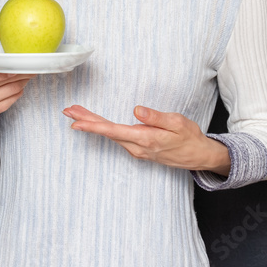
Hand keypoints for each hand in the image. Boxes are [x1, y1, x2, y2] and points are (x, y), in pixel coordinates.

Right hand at [0, 31, 33, 136]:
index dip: (0, 72)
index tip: (13, 67)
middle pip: (3, 80)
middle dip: (19, 72)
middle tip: (30, 66)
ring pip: (12, 89)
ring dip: (23, 80)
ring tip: (28, 73)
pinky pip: (13, 98)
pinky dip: (20, 90)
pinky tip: (21, 83)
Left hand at [62, 104, 230, 174]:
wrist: (198, 155)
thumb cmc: (189, 137)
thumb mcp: (177, 122)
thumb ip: (156, 117)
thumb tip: (136, 110)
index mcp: (146, 139)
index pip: (114, 131)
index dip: (93, 126)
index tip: (76, 122)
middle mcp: (138, 147)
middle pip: (107, 133)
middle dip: (87, 121)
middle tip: (68, 111)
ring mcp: (138, 150)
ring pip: (111, 135)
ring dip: (94, 124)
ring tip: (77, 112)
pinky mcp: (139, 149)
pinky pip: (118, 138)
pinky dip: (105, 128)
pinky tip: (97, 122)